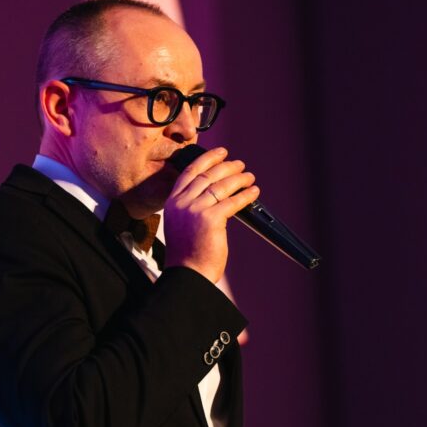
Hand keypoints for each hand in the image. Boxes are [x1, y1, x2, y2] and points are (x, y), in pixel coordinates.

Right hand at [162, 147, 259, 282]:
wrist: (188, 274)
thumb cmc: (187, 253)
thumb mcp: (180, 223)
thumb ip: (190, 205)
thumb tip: (213, 191)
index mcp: (172, 202)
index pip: (190, 172)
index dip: (207, 159)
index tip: (221, 153)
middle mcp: (182, 203)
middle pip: (208, 175)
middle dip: (227, 167)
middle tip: (239, 164)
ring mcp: (195, 210)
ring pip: (222, 186)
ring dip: (239, 178)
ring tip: (249, 177)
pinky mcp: (211, 219)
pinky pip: (233, 202)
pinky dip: (246, 195)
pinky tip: (253, 192)